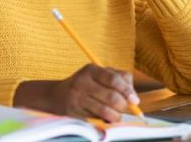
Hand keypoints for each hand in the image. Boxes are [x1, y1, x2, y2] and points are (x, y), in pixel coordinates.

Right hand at [14, 64, 139, 121]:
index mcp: (92, 70)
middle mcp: (83, 82)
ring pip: (104, 110)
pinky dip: (105, 120)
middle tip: (126, 109)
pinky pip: (95, 118)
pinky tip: (106, 118)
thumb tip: (133, 96)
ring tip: (118, 116)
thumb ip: (119, 79)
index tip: (135, 100)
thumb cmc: (86, 84)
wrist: (56, 95)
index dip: (127, 90)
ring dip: (116, 116)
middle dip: (123, 105)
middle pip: (111, 97)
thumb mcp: (99, 75)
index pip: (114, 79)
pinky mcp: (74, 111)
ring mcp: (77, 98)